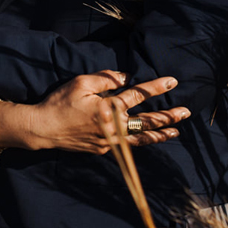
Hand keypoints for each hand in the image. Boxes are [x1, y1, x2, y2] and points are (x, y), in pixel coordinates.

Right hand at [12, 71, 190, 153]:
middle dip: (168, 116)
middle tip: (185, 112)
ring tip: (175, 132)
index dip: (156, 88)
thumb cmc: (59, 102)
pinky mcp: (102, 149)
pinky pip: (125, 146)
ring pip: (140, 139)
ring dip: (159, 135)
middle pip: (146, 122)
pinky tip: (146, 138)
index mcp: (108, 107)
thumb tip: (127, 78)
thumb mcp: (80, 82)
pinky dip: (139, 142)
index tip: (172, 82)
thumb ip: (106, 78)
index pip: (137, 95)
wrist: (42, 129)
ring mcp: (109, 141)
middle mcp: (112, 127)